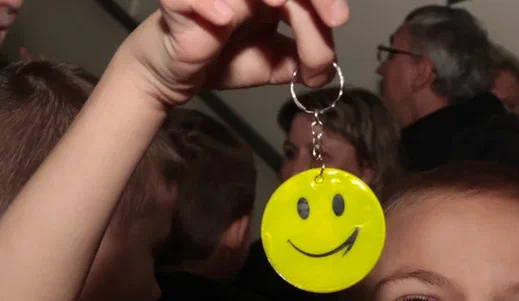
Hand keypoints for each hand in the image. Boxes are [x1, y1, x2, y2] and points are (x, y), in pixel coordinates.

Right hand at [125, 0, 347, 107]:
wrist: (180, 75)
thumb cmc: (224, 58)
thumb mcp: (275, 63)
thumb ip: (304, 60)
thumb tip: (327, 70)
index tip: (338, 21)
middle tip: (332, 19)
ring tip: (281, 4)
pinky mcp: (181, 2)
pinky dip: (208, 4)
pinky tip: (223, 19)